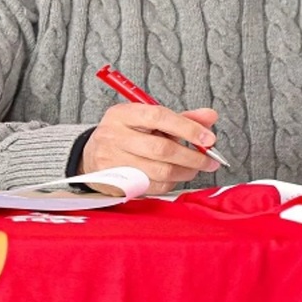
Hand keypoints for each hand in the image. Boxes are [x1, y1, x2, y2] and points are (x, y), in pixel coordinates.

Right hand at [81, 103, 220, 195]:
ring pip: (160, 172)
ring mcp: (113, 161)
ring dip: (185, 172)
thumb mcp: (146, 118)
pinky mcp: (116, 183)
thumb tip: (210, 117)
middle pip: (161, 149)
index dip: (187, 128)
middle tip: (210, 160)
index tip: (208, 138)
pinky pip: (153, 187)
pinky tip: (175, 176)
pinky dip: (171, 183)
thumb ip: (180, 118)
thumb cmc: (124, 134)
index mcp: (123, 114)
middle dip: (192, 157)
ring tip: (195, 168)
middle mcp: (114, 136)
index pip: (158, 117)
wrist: (91, 155)